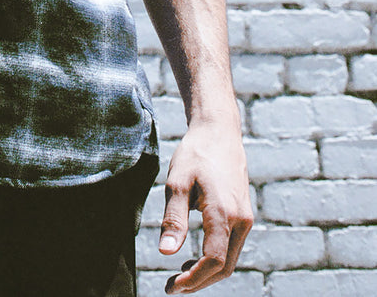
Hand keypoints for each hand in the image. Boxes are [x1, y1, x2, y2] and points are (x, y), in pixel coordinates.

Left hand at [158, 119, 251, 291]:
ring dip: (206, 273)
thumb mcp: (177, 181)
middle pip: (223, 267)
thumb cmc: (196, 154)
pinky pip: (231, 247)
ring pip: (229, 260)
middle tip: (172, 286)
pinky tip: (194, 257)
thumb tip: (166, 252)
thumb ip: (174, 218)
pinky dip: (214, 260)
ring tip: (180, 274)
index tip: (172, 286)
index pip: (213, 261)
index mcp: (224, 212)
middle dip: (199, 282)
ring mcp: (246, 219)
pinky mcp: (244, 216)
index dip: (193, 280)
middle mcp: (241, 220)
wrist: (219, 132)